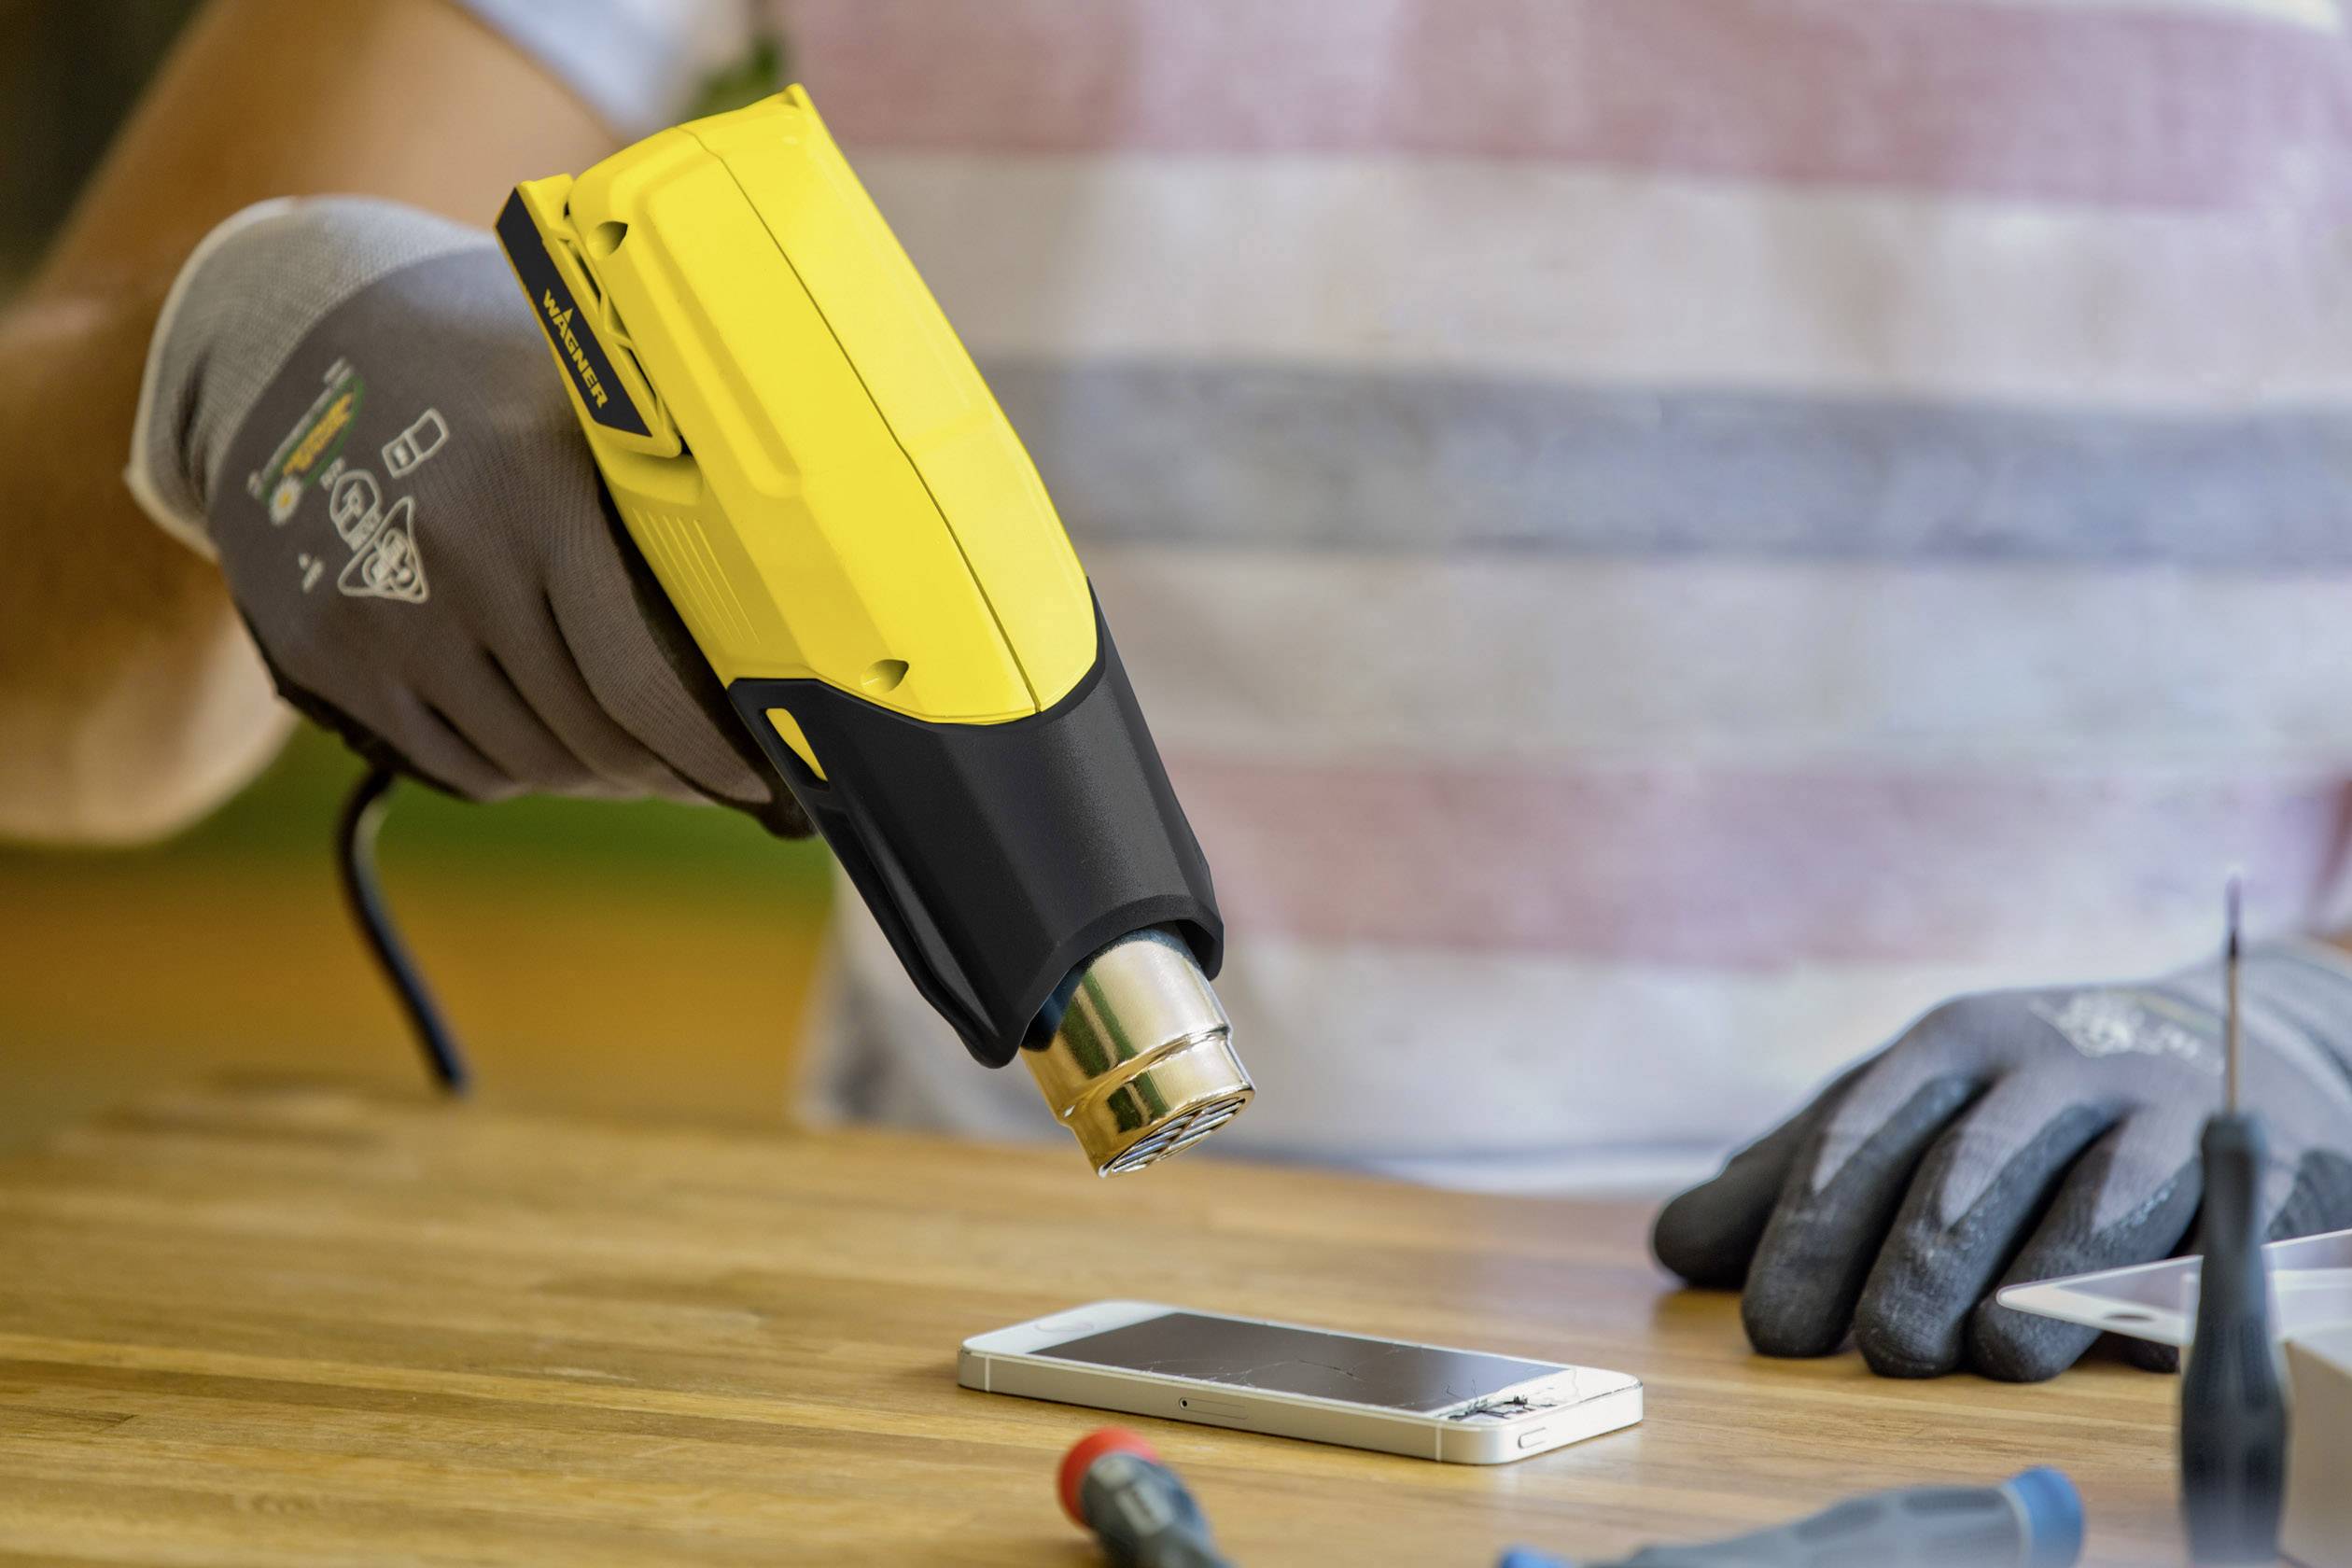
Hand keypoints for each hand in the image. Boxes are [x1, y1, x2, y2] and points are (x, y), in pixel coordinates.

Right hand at [129, 197, 795, 822]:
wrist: (289, 338)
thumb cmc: (479, 362)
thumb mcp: (576, 383)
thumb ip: (668, 465)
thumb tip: (805, 553)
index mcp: (536, 490)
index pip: (638, 679)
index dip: (705, 753)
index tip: (752, 777)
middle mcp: (453, 559)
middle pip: (587, 735)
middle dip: (660, 771)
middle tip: (700, 771)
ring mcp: (379, 613)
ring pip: (525, 761)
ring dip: (594, 776)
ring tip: (632, 756)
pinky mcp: (324, 652)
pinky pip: (453, 762)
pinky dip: (516, 768)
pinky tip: (548, 737)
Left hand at [1652, 944, 2351, 1379]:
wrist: (2194, 1043)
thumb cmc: (2005, 1103)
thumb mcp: (1895, 1115)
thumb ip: (1789, 1178)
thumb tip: (1674, 1244)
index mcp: (1951, 1044)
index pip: (1866, 1133)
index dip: (1814, 1230)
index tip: (1774, 1328)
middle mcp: (2053, 1064)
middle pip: (1974, 1165)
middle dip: (1920, 1263)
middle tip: (1881, 1351)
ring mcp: (2160, 1109)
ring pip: (2100, 1195)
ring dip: (2045, 1281)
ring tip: (1991, 1355)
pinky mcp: (2254, 1162)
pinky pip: (2215, 1226)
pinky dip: (2173, 1284)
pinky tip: (2126, 1344)